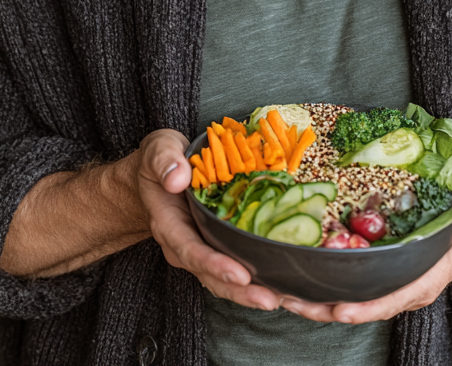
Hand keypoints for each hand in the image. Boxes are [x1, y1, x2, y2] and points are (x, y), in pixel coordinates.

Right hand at [134, 130, 281, 311]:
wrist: (162, 173)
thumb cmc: (162, 162)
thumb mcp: (159, 151)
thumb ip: (164, 162)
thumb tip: (176, 178)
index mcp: (171, 226)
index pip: (192, 251)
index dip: (215, 265)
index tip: (239, 275)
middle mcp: (189, 246)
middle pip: (214, 277)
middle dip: (242, 292)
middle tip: (270, 299)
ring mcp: (207, 249)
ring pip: (231, 281)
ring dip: (258, 293)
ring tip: (289, 301)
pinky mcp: (224, 246)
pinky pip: (244, 268)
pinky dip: (268, 280)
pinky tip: (293, 290)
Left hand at [279, 194, 451, 323]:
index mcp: (423, 281)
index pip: (390, 299)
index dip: (364, 307)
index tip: (337, 310)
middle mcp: (402, 285)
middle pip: (358, 305)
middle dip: (322, 307)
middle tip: (287, 300)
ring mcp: (388, 279)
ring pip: (346, 296)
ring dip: (313, 297)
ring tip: (279, 291)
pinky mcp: (378, 268)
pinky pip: (346, 279)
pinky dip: (320, 279)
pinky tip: (295, 270)